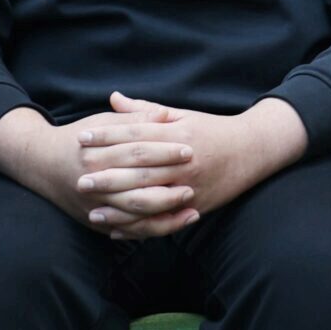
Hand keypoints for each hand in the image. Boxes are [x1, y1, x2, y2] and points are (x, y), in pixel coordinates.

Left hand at [74, 93, 308, 237]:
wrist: (252, 150)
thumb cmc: (211, 130)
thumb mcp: (180, 115)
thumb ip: (144, 111)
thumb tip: (113, 98)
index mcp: (176, 134)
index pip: (134, 135)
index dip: (106, 137)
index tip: (82, 139)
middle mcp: (181, 161)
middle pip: (138, 169)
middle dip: (106, 174)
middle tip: (79, 178)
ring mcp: (188, 186)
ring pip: (148, 198)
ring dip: (119, 206)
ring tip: (92, 210)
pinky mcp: (194, 206)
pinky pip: (162, 220)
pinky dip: (138, 227)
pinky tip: (117, 231)